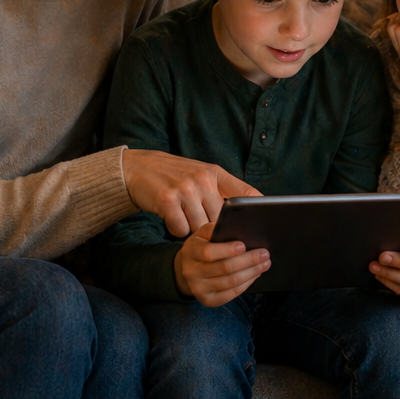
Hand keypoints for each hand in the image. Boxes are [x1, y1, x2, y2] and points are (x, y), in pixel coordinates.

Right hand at [122, 148, 260, 237]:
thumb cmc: (174, 175)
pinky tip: (171, 217)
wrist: (137, 168)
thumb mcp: (202, 173)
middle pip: (221, 220)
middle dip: (214, 228)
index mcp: (214, 173)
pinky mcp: (166, 201)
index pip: (245, 194)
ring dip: (192, 229)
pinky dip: (176, 229)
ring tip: (183, 215)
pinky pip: (180, 230)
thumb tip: (249, 209)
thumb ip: (223, 189)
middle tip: (202, 223)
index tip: (262, 223)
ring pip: (200, 228)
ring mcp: (184, 189)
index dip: (256, 210)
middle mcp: (202, 179)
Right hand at [173, 222, 270, 306]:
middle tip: (265, 254)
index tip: (244, 245)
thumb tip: (239, 229)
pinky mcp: (207, 300)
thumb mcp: (204, 234)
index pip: (207, 252)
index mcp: (190, 250)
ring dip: (251, 272)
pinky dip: (246, 284)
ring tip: (264, 264)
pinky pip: (231, 294)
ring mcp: (198, 288)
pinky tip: (255, 274)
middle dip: (248, 260)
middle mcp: (191, 271)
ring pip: (230, 282)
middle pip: (224, 268)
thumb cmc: (203, 245)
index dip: (227, 250)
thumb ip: (217, 230)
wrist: (189, 268)